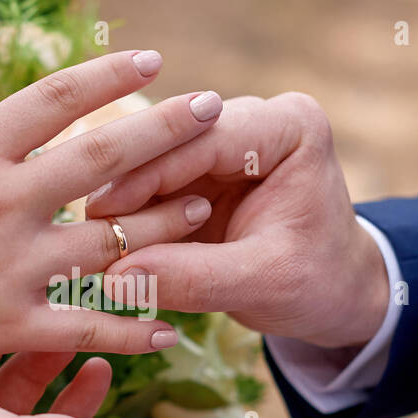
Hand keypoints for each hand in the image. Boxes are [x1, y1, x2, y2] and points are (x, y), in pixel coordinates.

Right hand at [0, 51, 223, 417]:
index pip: (55, 100)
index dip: (109, 75)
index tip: (152, 60)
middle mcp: (3, 204)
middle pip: (104, 157)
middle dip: (167, 128)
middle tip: (214, 107)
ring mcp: (11, 268)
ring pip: (111, 242)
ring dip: (165, 220)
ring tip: (206, 202)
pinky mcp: (8, 326)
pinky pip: (85, 328)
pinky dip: (131, 329)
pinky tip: (172, 328)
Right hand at [84, 93, 388, 350]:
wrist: (335, 295)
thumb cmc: (316, 285)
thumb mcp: (263, 284)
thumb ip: (194, 278)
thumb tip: (115, 279)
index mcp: (290, 128)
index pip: (207, 138)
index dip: (150, 174)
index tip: (102, 212)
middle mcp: (256, 121)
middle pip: (173, 144)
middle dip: (128, 187)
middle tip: (81, 225)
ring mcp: (225, 144)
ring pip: (155, 163)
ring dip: (123, 203)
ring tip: (85, 238)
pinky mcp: (201, 173)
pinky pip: (154, 187)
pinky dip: (131, 216)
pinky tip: (101, 241)